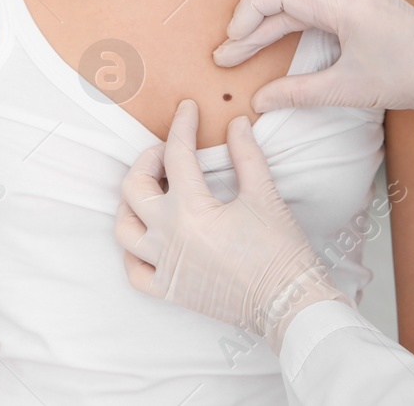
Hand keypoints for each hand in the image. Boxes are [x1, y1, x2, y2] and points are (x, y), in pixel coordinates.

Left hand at [116, 99, 350, 353]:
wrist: (289, 304)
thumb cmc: (280, 252)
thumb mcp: (264, 196)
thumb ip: (246, 156)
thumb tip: (236, 123)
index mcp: (190, 211)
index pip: (176, 156)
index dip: (182, 125)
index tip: (188, 109)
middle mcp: (167, 237)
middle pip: (134, 188)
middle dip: (146, 160)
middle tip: (165, 151)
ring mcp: (164, 266)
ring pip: (123, 229)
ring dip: (130, 204)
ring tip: (151, 190)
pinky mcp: (169, 291)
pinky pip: (134, 271)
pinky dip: (134, 252)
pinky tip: (148, 237)